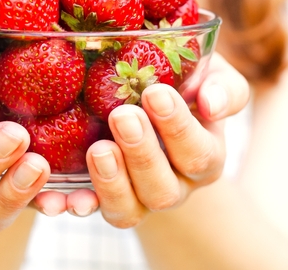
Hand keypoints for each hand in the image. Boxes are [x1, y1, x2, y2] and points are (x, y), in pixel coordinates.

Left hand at [34, 52, 249, 225]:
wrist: (150, 98)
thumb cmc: (184, 83)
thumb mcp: (210, 75)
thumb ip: (223, 87)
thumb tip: (212, 103)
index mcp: (205, 156)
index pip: (199, 153)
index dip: (179, 128)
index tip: (156, 93)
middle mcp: (174, 185)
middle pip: (163, 190)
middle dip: (142, 153)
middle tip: (122, 115)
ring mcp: (137, 198)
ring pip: (128, 210)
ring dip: (112, 182)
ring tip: (98, 148)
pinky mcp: (102, 198)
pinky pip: (89, 211)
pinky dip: (77, 204)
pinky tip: (63, 196)